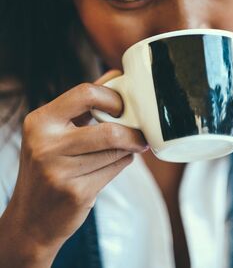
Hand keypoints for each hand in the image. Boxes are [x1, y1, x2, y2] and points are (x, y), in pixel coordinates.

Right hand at [2, 70, 146, 264]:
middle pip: (108, 130)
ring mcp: (59, 171)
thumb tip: (114, 75)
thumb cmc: (48, 166)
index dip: (112, 97)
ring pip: (115, 150)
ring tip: (125, 148)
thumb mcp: (54, 131)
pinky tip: (115, 162)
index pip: (85, 93)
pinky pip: (114, 168)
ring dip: (127, 149)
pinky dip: (122, 162)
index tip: (123, 105)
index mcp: (40, 121)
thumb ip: (83, 104)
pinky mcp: (75, 192)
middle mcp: (45, 144)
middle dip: (131, 131)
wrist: (30, 218)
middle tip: (139, 132)